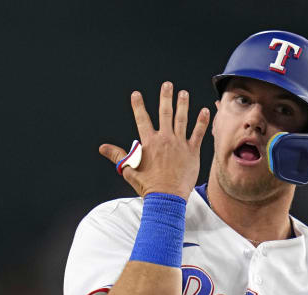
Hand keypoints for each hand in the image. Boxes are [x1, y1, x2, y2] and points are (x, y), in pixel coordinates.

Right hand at [99, 81, 209, 198]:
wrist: (167, 197)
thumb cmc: (148, 185)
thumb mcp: (129, 170)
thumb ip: (118, 155)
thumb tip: (102, 147)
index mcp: (149, 143)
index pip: (142, 119)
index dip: (138, 106)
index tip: (136, 94)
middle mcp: (165, 139)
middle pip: (165, 113)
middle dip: (165, 97)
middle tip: (167, 85)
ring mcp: (180, 144)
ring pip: (182, 120)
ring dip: (183, 105)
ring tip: (184, 93)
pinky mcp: (192, 152)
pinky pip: (198, 133)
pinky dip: (202, 122)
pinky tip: (205, 111)